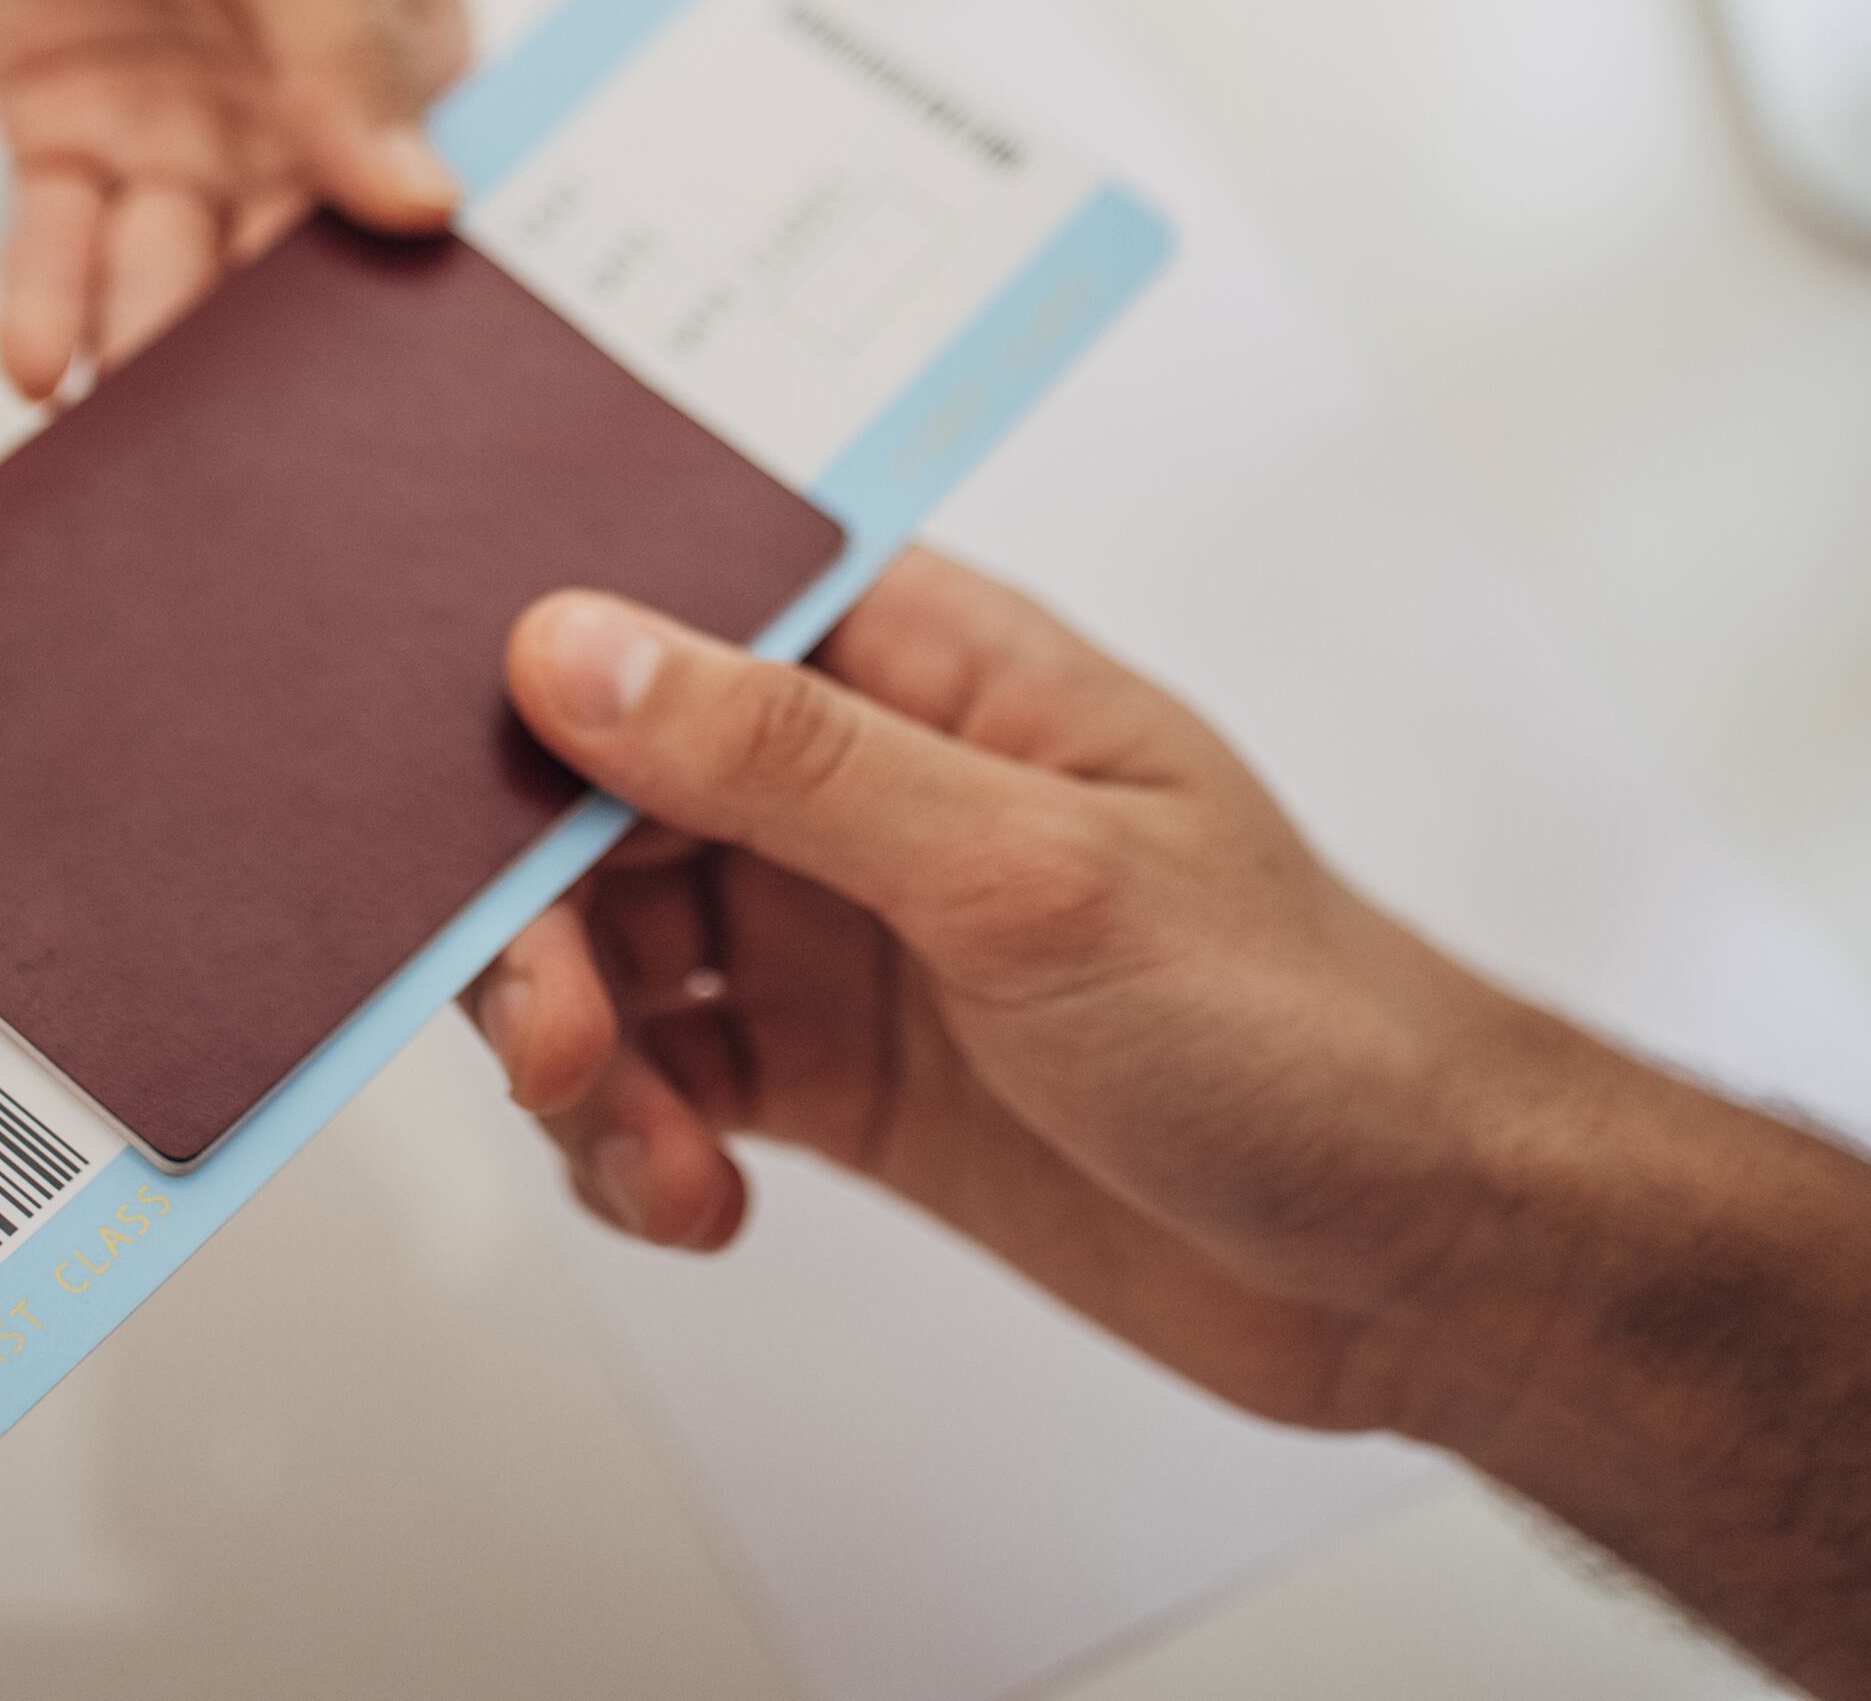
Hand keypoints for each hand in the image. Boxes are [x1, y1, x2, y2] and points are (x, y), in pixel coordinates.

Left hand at [0, 0, 469, 395]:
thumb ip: (340, 44)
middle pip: (293, 274)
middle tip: (251, 476)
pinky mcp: (64, 132)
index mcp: (406, 53)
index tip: (398, 420)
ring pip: (173, 277)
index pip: (425, 211)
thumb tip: (423, 208)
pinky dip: (49, 306)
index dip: (410, 311)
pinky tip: (41, 367)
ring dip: (151, 349)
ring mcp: (179, 132)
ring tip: (130, 431)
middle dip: (269, 369)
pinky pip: (60, 245)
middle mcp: (299, 117)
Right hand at [466, 548, 1586, 1434]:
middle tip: (553, 1038)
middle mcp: (862, 779)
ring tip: (643, 1151)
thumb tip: (574, 645)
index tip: (456, 790)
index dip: (540, 682)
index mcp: (924, 662)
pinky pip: (663, 1078)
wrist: (1415, 1258)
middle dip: (536, 916)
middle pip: (600, 795)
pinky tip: (695, 1199)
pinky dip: (635, 1144)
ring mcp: (844, 927)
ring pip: (611, 948)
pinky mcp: (837, 1073)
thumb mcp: (1032, 874)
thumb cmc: (1299, 1022)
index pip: (674, 612)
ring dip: (582, 1054)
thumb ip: (789, 764)